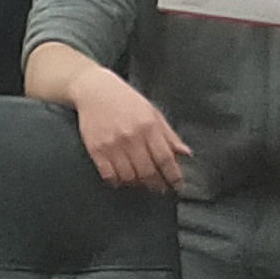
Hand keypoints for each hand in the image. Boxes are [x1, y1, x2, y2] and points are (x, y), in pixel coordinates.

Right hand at [72, 68, 187, 190]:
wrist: (94, 90)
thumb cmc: (126, 100)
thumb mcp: (152, 112)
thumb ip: (169, 135)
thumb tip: (185, 153)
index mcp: (148, 126)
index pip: (165, 158)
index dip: (173, 175)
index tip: (177, 185)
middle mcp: (131, 136)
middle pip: (148, 171)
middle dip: (157, 184)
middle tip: (160, 188)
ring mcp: (112, 144)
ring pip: (129, 176)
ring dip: (138, 184)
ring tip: (141, 182)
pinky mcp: (95, 149)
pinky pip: (109, 175)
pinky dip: (117, 181)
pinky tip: (122, 179)